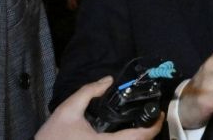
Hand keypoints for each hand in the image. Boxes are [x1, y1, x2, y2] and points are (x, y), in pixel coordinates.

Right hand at [36, 76, 163, 139]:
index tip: (160, 114)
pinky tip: (130, 134)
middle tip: (153, 117)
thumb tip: (108, 79)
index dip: (153, 126)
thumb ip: (88, 91)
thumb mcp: (68, 109)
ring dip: (140, 139)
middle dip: (150, 133)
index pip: (139, 138)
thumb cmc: (53, 136)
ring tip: (144, 125)